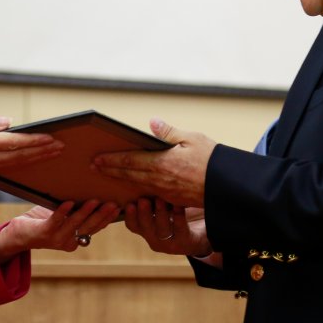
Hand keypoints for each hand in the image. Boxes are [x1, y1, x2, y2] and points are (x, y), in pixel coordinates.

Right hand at [0, 117, 64, 186]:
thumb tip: (7, 123)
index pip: (14, 143)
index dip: (34, 141)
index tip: (51, 137)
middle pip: (21, 154)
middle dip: (43, 150)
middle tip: (62, 145)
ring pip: (18, 161)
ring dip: (38, 156)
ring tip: (55, 151)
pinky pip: (10, 165)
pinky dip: (26, 160)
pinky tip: (34, 157)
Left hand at [0, 200, 120, 260]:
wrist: (19, 234)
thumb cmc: (44, 222)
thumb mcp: (65, 217)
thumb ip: (77, 212)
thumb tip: (95, 194)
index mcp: (76, 239)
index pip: (95, 228)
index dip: (107, 218)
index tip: (119, 207)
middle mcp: (68, 242)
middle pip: (89, 227)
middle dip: (102, 215)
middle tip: (113, 204)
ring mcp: (56, 238)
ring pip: (75, 224)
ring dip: (85, 212)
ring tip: (95, 201)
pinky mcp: (44, 232)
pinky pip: (55, 221)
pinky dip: (62, 212)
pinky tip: (68, 202)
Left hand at [92, 118, 213, 207]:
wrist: (228, 186)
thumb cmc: (213, 160)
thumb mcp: (192, 139)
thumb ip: (169, 132)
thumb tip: (151, 122)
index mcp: (163, 163)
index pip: (131, 160)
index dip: (112, 160)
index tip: (98, 158)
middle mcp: (161, 180)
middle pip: (129, 175)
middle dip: (110, 171)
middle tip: (94, 167)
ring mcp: (165, 192)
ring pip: (137, 185)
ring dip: (121, 180)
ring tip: (108, 175)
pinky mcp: (172, 199)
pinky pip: (149, 192)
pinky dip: (136, 188)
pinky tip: (131, 186)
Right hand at [124, 198, 211, 257]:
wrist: (206, 232)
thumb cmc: (181, 214)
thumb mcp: (164, 205)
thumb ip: (153, 196)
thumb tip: (140, 175)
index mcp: (147, 229)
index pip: (132, 225)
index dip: (128, 215)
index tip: (127, 203)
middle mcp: (155, 238)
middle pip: (144, 228)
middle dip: (143, 214)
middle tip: (143, 200)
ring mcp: (170, 244)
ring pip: (161, 230)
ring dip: (160, 214)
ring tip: (160, 199)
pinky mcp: (187, 243)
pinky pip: (181, 230)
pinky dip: (179, 216)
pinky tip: (179, 204)